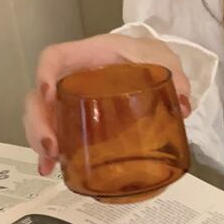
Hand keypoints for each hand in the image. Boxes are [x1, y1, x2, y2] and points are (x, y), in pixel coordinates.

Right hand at [23, 34, 190, 176]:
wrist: (148, 60)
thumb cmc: (148, 55)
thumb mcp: (163, 60)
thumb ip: (176, 79)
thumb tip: (184, 107)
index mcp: (90, 55)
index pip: (55, 56)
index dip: (44, 72)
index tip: (47, 93)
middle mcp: (72, 75)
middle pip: (40, 95)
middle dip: (39, 122)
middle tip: (52, 146)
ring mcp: (70, 98)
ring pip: (42, 116)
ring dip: (40, 140)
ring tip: (50, 162)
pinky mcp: (75, 117)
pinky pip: (55, 131)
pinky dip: (49, 151)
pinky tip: (49, 168)